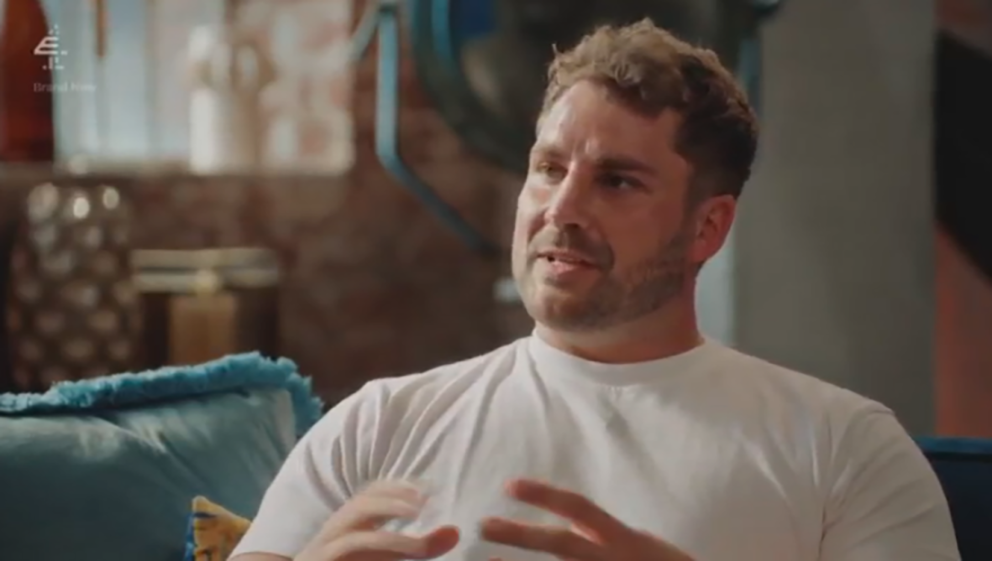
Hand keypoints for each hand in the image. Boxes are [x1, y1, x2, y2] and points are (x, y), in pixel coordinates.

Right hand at [296, 480, 459, 560]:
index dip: (399, 486)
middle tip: (423, 499)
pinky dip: (378, 543)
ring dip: (387, 519)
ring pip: (353, 522)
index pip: (373, 492)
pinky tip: (404, 546)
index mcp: (353, 521)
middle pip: (361, 501)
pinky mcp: (322, 559)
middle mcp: (337, 529)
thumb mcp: (389, 556)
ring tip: (416, 524)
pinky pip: (348, 547)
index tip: (429, 487)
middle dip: (391, 496)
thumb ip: (421, 546)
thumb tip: (455, 531)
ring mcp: (327, 544)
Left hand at [480, 479, 692, 560]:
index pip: (578, 508)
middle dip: (519, 534)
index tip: (510, 486)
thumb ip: (606, 534)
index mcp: (622, 539)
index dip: (543, 494)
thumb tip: (574, 524)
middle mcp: (611, 558)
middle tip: (484, 526)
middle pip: (559, 543)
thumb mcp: (640, 545)